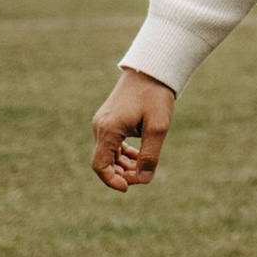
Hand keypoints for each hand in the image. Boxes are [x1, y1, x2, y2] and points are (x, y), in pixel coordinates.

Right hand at [90, 68, 174, 192]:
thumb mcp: (157, 127)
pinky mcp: (109, 119)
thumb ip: (150, 155)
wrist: (152, 69)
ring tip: (142, 169)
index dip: (112, 181)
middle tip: (143, 177)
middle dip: (121, 174)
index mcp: (108, 129)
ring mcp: (103, 122)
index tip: (129, 187)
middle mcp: (100, 126)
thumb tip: (143, 180)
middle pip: (103, 161)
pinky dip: (123, 153)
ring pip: (107, 153)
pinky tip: (139, 156)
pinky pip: (111, 143)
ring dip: (123, 165)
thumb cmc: (155, 95)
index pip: (100, 166)